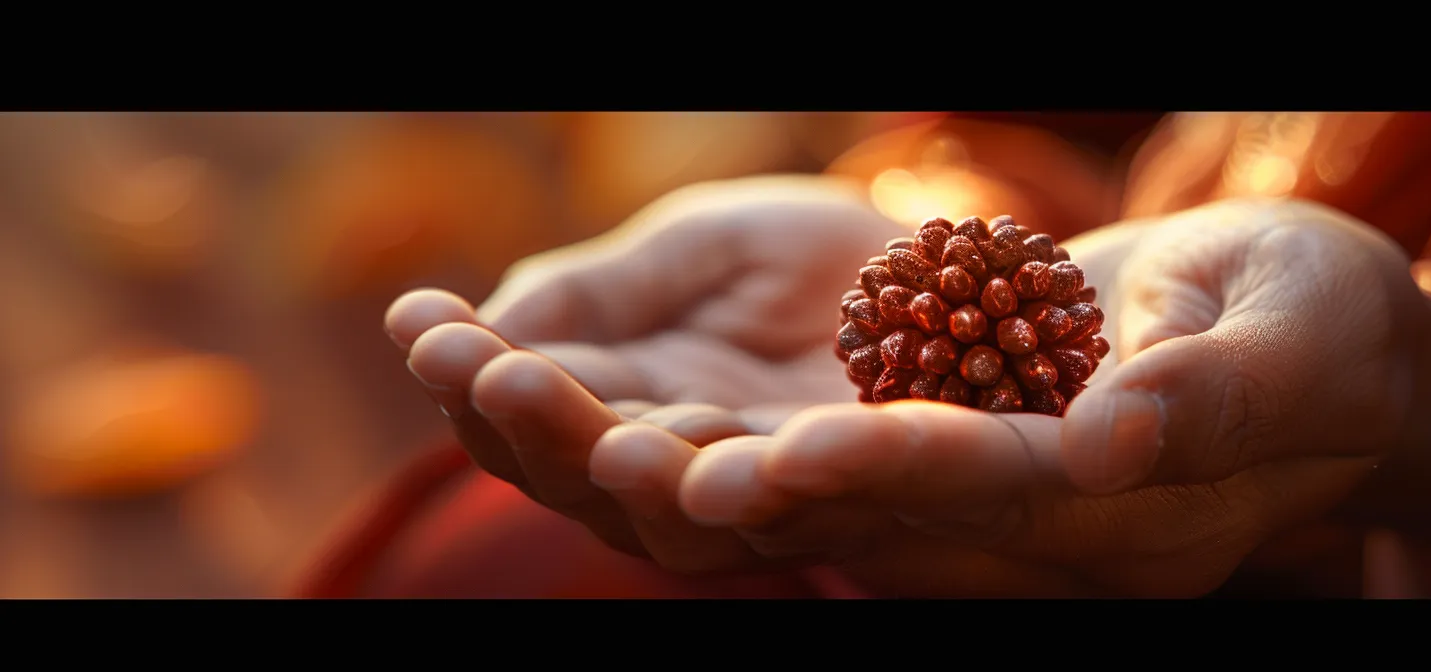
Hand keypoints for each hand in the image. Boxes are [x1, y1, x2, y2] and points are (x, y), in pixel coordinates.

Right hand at [382, 175, 907, 550]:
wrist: (955, 272)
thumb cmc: (814, 258)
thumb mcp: (699, 246)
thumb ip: (604, 289)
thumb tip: (487, 320)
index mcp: (625, 390)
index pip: (523, 399)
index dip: (466, 368)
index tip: (418, 321)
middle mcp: (674, 457)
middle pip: (572, 469)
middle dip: (522, 421)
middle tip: (481, 368)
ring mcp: (754, 493)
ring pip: (663, 510)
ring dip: (616, 470)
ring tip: (587, 427)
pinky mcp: (841, 502)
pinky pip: (790, 509)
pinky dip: (753, 491)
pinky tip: (719, 465)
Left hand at [632, 198, 1430, 596]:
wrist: (1302, 353)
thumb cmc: (1328, 323)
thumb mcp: (1303, 330)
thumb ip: (1217, 388)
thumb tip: (1113, 440)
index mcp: (1142, 519)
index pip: (1004, 497)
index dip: (895, 475)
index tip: (785, 451)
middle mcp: (1045, 544)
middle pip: (879, 528)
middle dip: (742, 488)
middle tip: (607, 444)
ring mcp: (988, 522)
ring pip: (824, 514)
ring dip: (695, 471)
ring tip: (561, 419)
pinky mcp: (945, 480)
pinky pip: (821, 477)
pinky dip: (724, 446)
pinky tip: (626, 411)